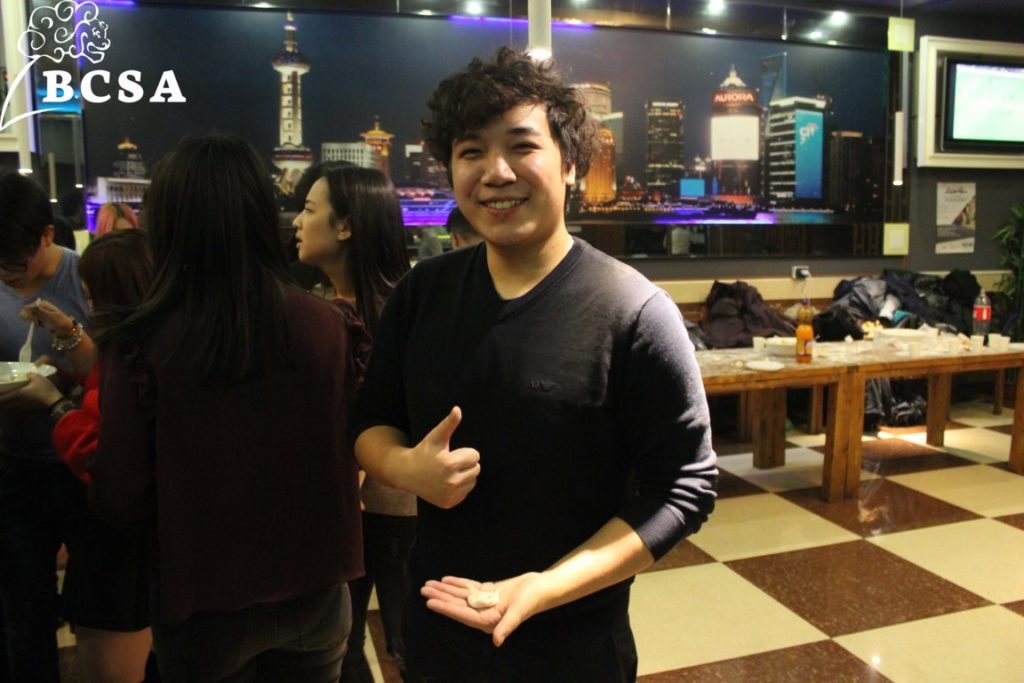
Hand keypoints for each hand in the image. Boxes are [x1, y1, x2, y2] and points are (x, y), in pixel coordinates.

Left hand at [0, 373, 63, 410]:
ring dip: (7, 404)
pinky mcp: (30, 409)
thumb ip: (30, 375)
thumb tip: (26, 374)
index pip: (2, 397)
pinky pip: (18, 407)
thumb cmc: (45, 389)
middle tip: (1, 397)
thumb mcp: (38, 378)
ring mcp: (24, 407)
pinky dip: (14, 405)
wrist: (55, 402)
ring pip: (11, 406)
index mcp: (18, 394)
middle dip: (1, 401)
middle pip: (5, 404)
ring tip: (7, 400)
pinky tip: (18, 402)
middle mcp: (18, 402)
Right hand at [20, 299, 74, 337]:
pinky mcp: (39, 318)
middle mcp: (39, 306)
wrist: (65, 329)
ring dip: (34, 322)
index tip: (36, 320)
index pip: (27, 308)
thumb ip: (40, 312)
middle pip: (26, 312)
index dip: (29, 315)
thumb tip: (29, 306)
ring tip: (43, 324)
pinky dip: (37, 324)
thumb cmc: (60, 322)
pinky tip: (43, 325)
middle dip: (31, 319)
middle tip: (39, 323)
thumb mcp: (50, 317)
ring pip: (28, 317)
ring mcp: (39, 312)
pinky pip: (33, 321)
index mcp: (42, 304)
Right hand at [406, 407, 479, 508]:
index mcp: (449, 464)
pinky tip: (446, 482)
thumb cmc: (423, 452)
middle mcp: (451, 482)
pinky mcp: (449, 503)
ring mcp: (450, 495)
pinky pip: (466, 492)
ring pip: (473, 481)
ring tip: (448, 472)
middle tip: (450, 462)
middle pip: (476, 469)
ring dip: (465, 475)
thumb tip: (458, 409)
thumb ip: (449, 424)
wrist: (406, 473)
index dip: (464, 452)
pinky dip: (460, 487)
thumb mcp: (436, 437)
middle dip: (466, 463)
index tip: (452, 453)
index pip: (475, 456)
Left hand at [421, 573, 547, 646]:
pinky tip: (446, 580)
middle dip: (441, 597)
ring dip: (446, 590)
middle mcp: (484, 613)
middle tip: (423, 589)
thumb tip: (497, 641)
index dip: (446, 608)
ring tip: (429, 584)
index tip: (430, 602)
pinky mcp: (490, 592)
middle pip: (458, 605)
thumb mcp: (519, 612)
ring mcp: (486, 602)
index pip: (462, 615)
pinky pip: (470, 588)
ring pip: (461, 596)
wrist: (543, 588)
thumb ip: (507, 626)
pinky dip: (458, 584)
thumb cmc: (532, 599)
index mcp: (489, 621)